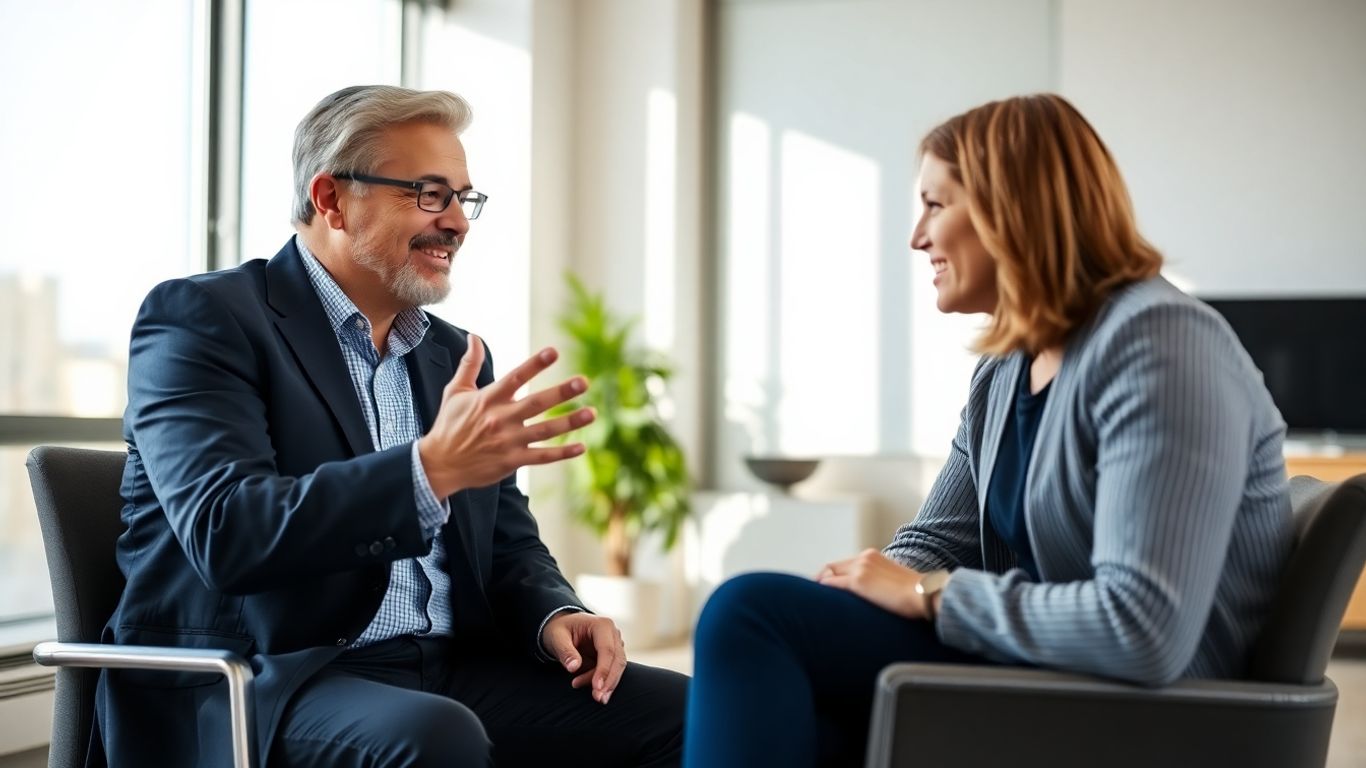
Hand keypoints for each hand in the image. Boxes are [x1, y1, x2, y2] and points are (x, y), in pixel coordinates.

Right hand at [418, 335, 594, 497]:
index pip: (515, 378)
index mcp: (488, 400)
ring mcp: (508, 442)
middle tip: (584, 381)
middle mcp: (501, 419)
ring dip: (569, 422)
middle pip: (536, 404)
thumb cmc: (449, 425)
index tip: (554, 352)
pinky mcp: (512, 461)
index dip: (535, 364)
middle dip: (561, 392)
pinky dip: (562, 453)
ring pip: (544, 431)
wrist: (439, 464)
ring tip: (591, 412)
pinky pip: (542, 457)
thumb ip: (469, 364)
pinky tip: (581, 446)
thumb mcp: (455, 392)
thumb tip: (474, 336)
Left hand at [542, 612, 626, 704]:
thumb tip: (574, 667)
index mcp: (602, 625)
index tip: (596, 687)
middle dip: (609, 681)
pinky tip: (593, 691)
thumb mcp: (556, 638)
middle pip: (617, 660)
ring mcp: (615, 645)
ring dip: (607, 684)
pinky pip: (611, 672)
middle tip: (598, 698)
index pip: (607, 650)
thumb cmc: (559, 630)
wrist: (562, 627)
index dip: (603, 670)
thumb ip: (565, 651)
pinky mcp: (612, 656)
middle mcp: (613, 634)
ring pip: (617, 668)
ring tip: (593, 696)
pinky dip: (604, 683)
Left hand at [816, 549, 927, 618]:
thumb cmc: (915, 593)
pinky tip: (819, 599)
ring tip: (812, 598)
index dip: (832, 574)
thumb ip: (880, 580)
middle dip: (821, 578)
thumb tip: (874, 592)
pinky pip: (833, 584)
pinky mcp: (858, 582)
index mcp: (872, 555)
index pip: (844, 563)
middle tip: (812, 592)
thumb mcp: (894, 579)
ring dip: (820, 584)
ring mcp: (860, 568)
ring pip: (830, 573)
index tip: (825, 584)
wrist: (924, 594)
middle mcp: (864, 558)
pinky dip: (823, 589)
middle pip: (832, 566)